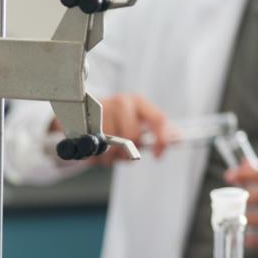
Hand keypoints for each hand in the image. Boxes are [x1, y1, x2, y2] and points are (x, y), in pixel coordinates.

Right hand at [48, 93, 173, 162]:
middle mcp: (122, 102)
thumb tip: (178, 137)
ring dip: (110, 156)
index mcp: (138, 102)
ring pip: (112, 144)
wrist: (79, 113)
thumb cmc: (112, 121)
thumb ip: (154, 129)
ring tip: (106, 150)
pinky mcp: (86, 120)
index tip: (158, 154)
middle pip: (132, 135)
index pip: (158, 119)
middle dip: (127, 151)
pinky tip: (96, 149)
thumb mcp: (134, 121)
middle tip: (121, 152)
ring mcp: (102, 109)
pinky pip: (95, 147)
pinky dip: (96, 155)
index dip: (161, 140)